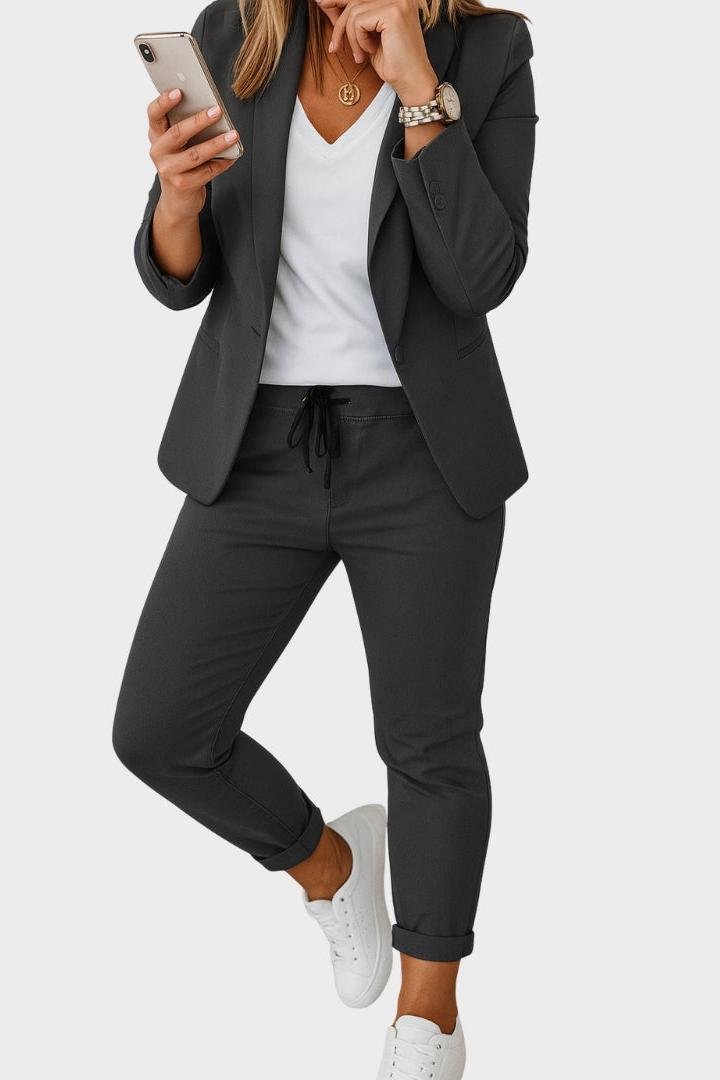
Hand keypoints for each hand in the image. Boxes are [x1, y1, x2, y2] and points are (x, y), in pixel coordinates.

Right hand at [147, 90, 239, 222]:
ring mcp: (168, 170)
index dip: (163, 102)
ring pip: (195, 154)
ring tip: (233, 135)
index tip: (178, 91)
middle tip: (217, 110)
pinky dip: (222, 163)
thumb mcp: (176, 144)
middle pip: (178, 133)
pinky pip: (207, 172)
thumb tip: (210, 109)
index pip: (154, 114)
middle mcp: (158, 152)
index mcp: (155, 135)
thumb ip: (184, 126)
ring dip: (217, 143)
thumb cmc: (180, 163)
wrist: (177, 200)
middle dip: (199, 120)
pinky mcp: (183, 185)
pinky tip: (233, 156)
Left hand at [314, 0, 437, 104]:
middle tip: (334, 47)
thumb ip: (351, 17)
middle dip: (339, 24)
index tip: (321, 3)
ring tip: (361, 55)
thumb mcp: (366, 35)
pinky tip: (369, 52)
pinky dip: (358, 40)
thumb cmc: (392, 61)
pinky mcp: (392, 12)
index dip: (338, 0)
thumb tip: (324, 1)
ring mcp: (396, 1)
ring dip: (351, 38)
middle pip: (354, 0)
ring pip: (354, 12)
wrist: (411, 81)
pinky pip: (359, 22)